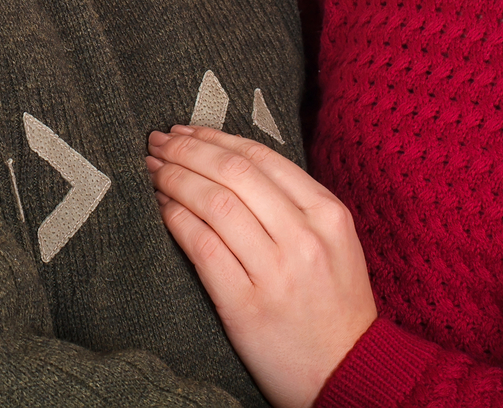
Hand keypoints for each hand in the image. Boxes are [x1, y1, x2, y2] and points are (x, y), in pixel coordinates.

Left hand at [146, 124, 376, 407]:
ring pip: (213, 203)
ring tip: (153, 171)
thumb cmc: (335, 304)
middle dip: (186, 151)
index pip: (261, 157)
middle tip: (157, 142)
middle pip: (233, 173)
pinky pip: (202, 247)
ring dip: (174, 179)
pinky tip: (162, 209)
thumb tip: (232, 163)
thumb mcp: (334, 242)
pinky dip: (176, 220)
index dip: (216, 138)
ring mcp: (276, 271)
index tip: (187, 131)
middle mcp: (304, 236)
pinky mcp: (246, 305)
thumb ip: (296, 204)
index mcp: (328, 213)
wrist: (349, 372)